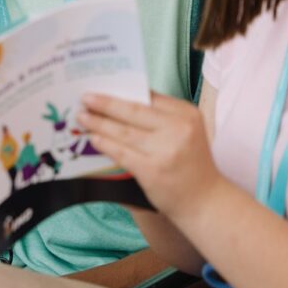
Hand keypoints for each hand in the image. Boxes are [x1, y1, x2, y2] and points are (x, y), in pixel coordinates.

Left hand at [80, 92, 224, 220]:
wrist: (205, 201)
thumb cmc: (190, 164)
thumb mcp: (186, 132)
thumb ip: (162, 117)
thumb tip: (122, 100)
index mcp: (187, 114)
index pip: (149, 96)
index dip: (123, 91)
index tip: (102, 86)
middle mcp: (178, 129)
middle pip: (134, 111)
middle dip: (106, 103)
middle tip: (85, 97)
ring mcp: (165, 150)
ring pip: (124, 132)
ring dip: (99, 123)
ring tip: (82, 116)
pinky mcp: (152, 170)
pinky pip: (122, 152)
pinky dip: (105, 144)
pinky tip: (93, 138)